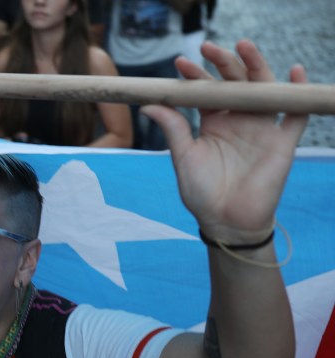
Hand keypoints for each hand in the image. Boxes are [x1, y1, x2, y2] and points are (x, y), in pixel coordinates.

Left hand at [142, 40, 308, 243]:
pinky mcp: (283, 142)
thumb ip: (173, 127)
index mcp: (213, 122)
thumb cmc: (201, 192)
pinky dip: (298, 92)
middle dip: (223, 62)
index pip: (207, 91)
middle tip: (208, 47)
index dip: (195, 75)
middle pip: (235, 82)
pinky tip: (295, 72)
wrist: (225, 221)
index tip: (181, 63)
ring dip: (256, 66)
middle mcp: (238, 120)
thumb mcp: (183, 156)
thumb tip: (149, 102)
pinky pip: (296, 114)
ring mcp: (261, 128)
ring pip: (263, 89)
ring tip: (244, 47)